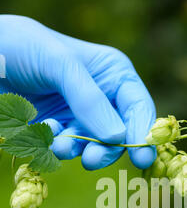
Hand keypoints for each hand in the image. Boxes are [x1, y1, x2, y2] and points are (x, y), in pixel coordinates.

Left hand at [0, 15, 155, 169]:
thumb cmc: (23, 47)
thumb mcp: (59, 63)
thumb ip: (88, 98)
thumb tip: (118, 137)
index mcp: (112, 74)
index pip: (138, 106)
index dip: (143, 132)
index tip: (142, 157)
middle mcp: (102, 98)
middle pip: (120, 134)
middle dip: (107, 149)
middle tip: (92, 160)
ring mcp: (80, 116)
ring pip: (94, 146)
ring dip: (77, 149)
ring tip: (58, 145)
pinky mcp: (59, 130)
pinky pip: (69, 149)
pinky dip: (57, 147)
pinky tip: (44, 132)